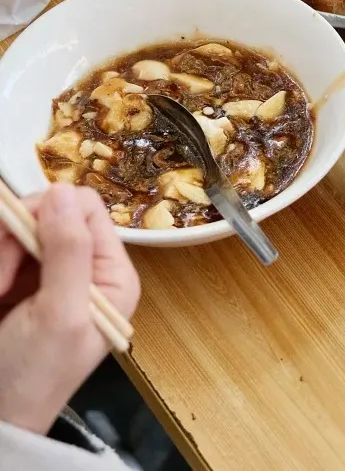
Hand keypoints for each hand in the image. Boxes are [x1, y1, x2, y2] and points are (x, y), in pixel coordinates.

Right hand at [0, 185, 139, 436]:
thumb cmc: (34, 376)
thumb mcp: (59, 315)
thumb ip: (68, 251)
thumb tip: (63, 191)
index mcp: (111, 275)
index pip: (86, 209)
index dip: (47, 212)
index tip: (15, 238)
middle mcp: (84, 268)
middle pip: (48, 214)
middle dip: (14, 238)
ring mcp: (48, 274)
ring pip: (21, 230)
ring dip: (0, 252)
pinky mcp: (19, 281)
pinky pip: (4, 250)